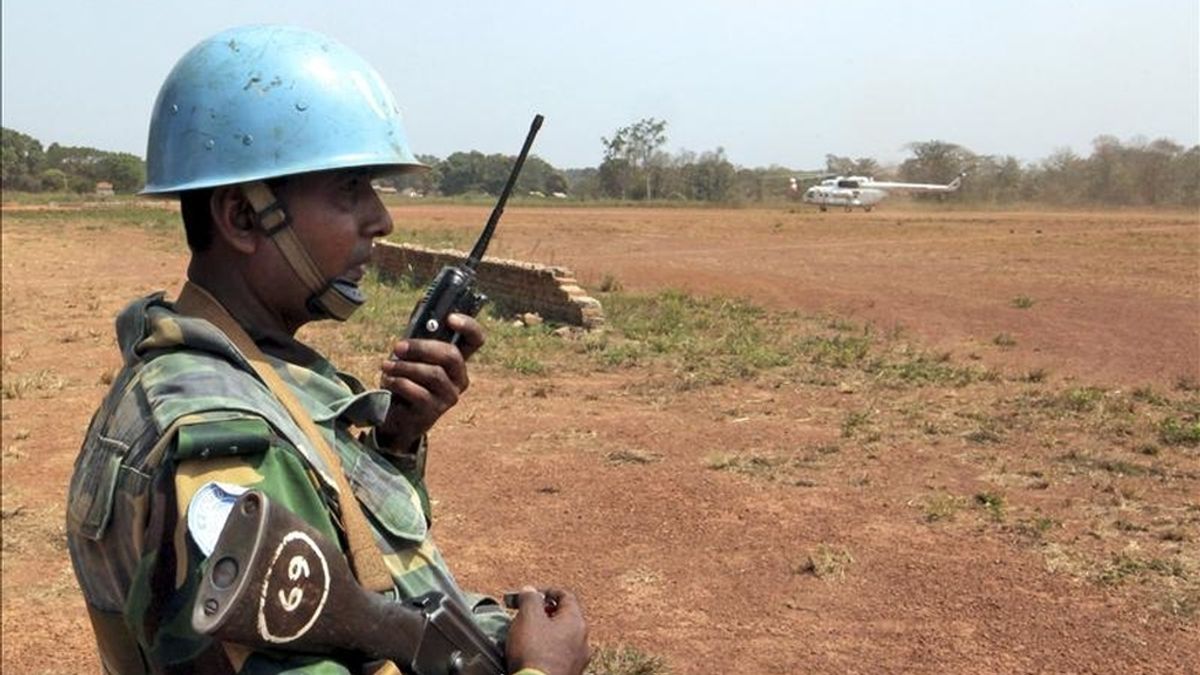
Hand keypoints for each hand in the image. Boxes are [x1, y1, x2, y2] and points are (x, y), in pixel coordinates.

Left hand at [376, 313, 484, 451]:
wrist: (395, 417)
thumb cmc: (406, 380)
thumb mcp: (413, 354)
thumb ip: (419, 332)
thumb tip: (422, 301)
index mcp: (457, 361)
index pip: (476, 340)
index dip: (469, 326)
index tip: (450, 318)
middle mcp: (459, 378)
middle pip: (451, 355)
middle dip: (422, 347)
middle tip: (398, 346)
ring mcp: (449, 396)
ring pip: (433, 373)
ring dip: (404, 366)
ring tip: (386, 365)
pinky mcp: (434, 412)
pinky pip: (418, 392)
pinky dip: (399, 382)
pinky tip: (388, 381)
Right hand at [506, 587, 589, 674]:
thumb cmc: (534, 652)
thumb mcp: (528, 617)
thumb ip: (530, 598)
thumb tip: (530, 590)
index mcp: (576, 621)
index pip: (566, 595)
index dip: (546, 591)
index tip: (529, 595)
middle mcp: (583, 640)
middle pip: (565, 617)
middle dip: (544, 612)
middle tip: (526, 615)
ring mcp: (578, 659)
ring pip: (562, 637)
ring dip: (546, 632)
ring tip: (526, 636)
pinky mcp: (570, 673)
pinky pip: (559, 655)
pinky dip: (547, 649)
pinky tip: (532, 654)